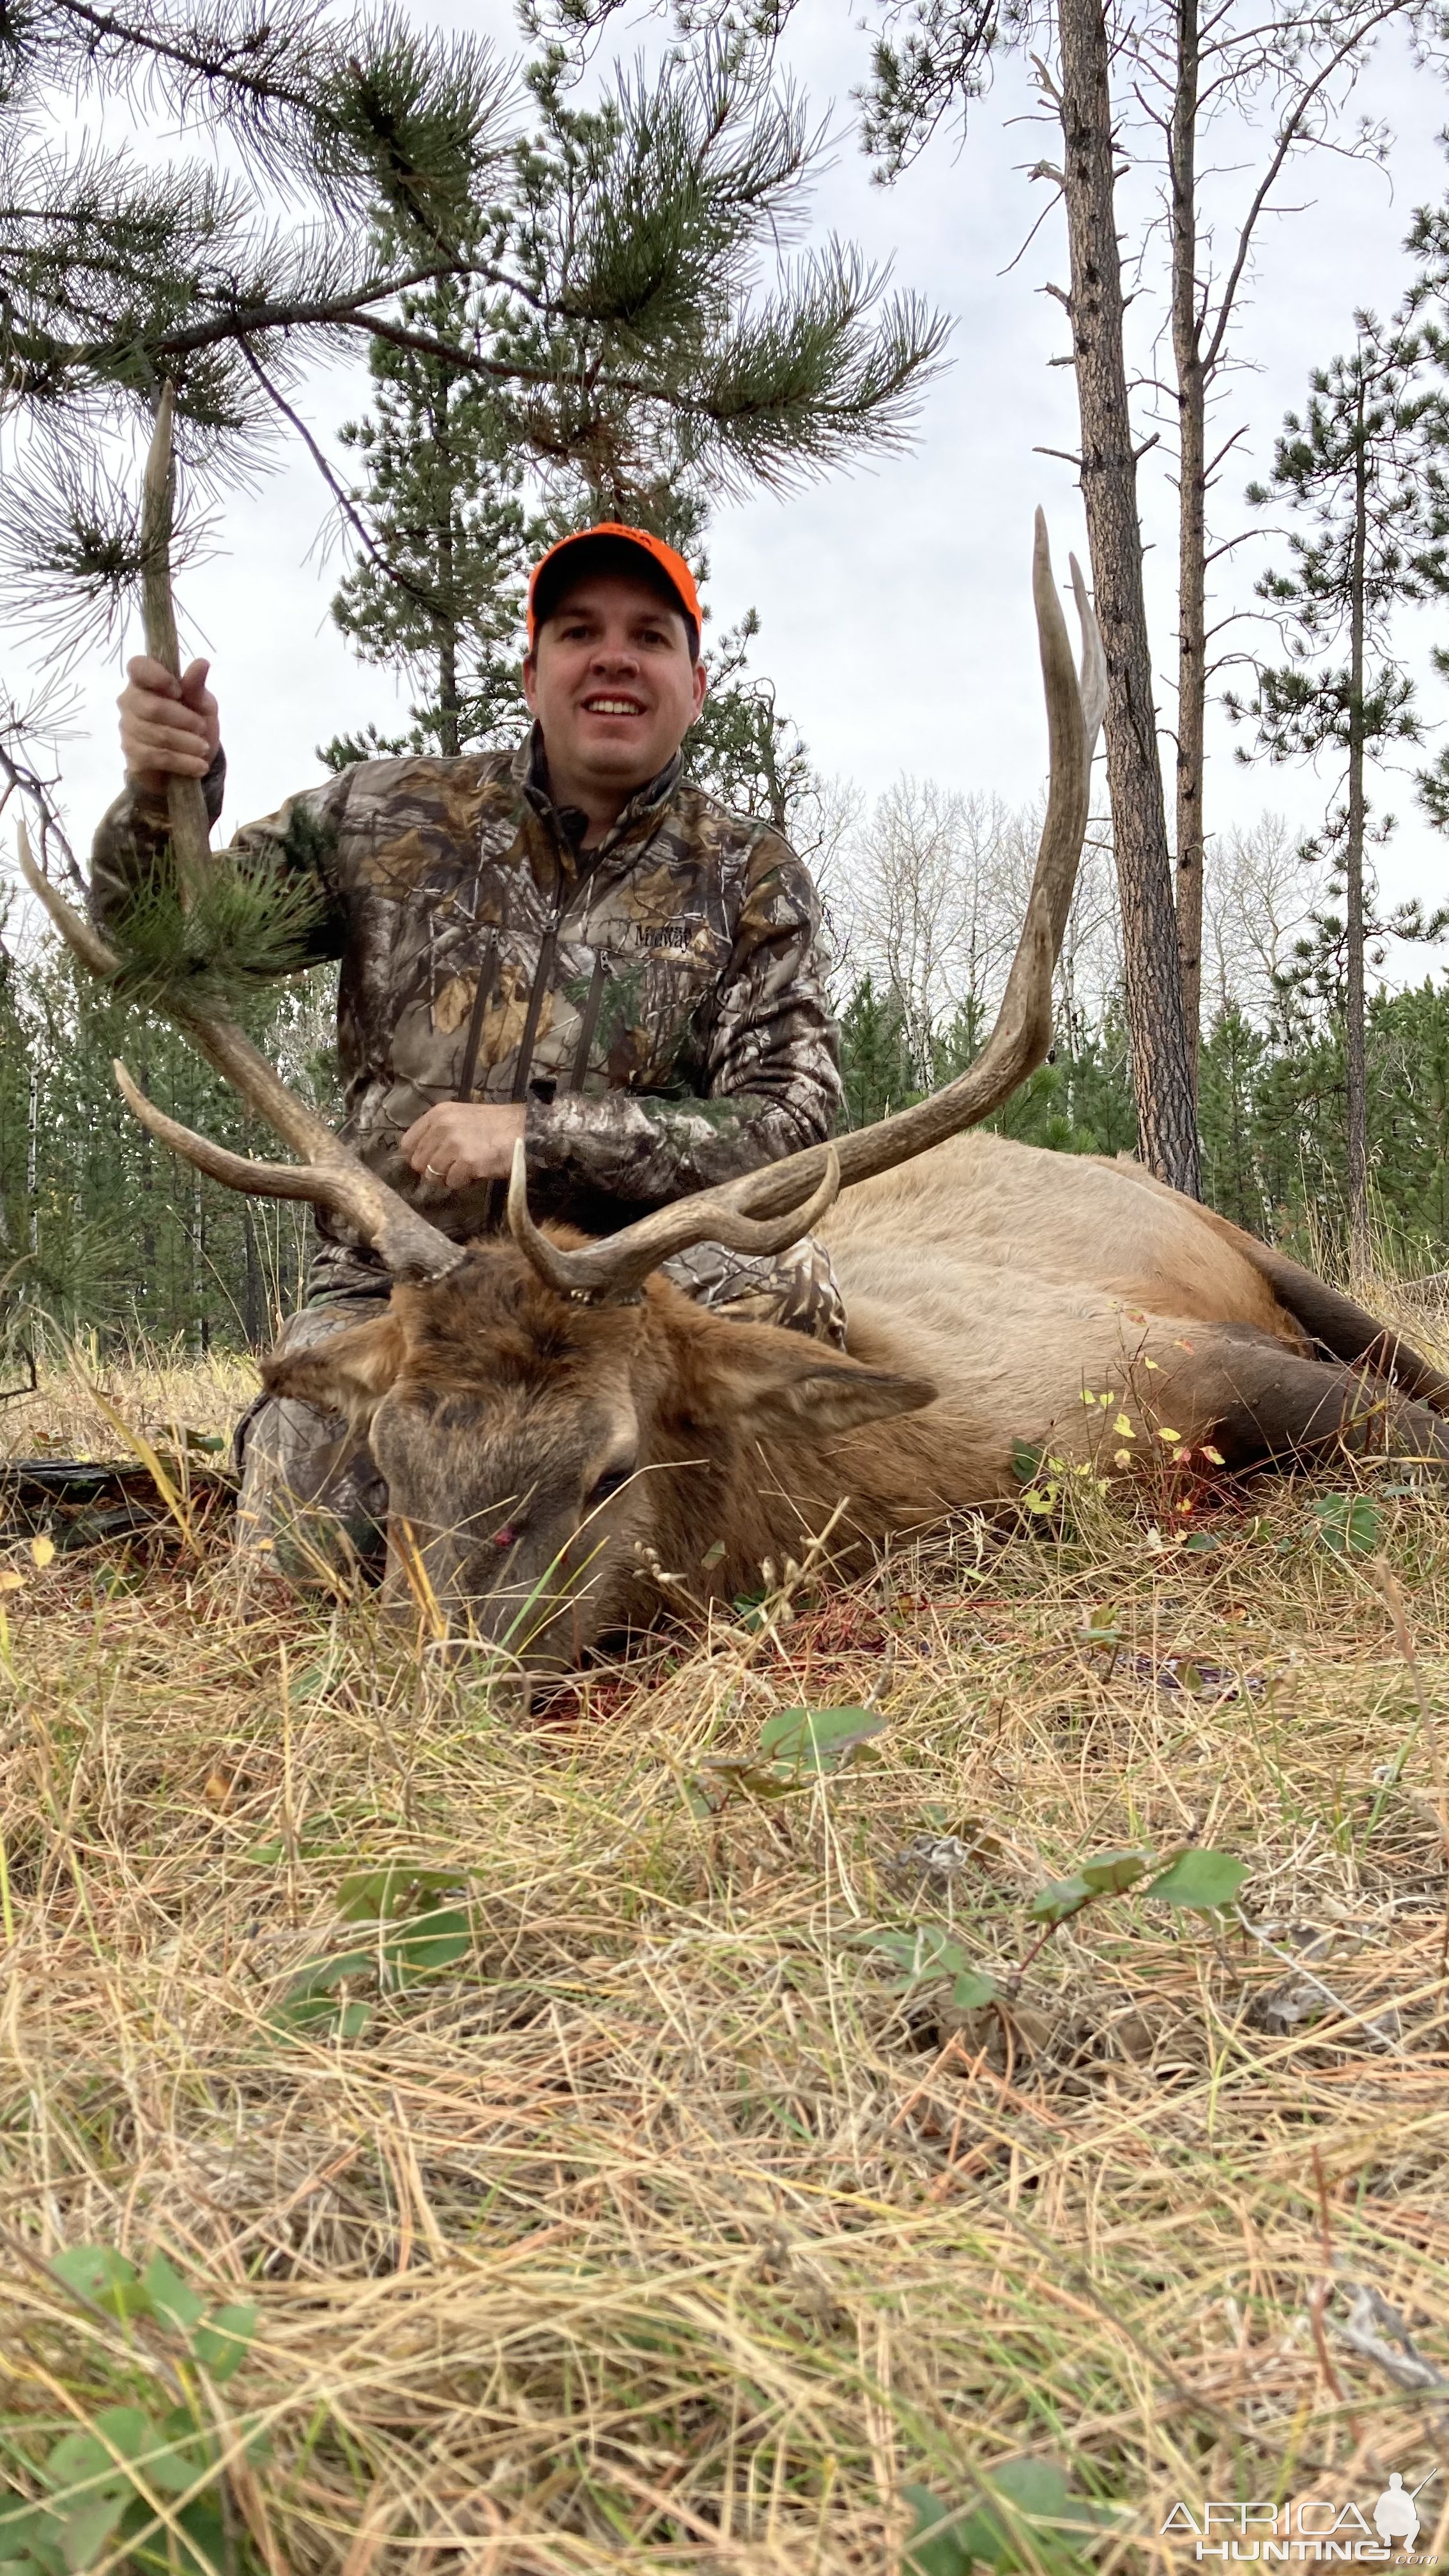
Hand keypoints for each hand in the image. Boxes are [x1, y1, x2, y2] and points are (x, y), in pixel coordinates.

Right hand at [118, 655, 219, 794]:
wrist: (191, 764)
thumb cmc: (194, 726)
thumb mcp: (202, 705)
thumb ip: (196, 686)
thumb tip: (202, 662)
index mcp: (145, 681)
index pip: (137, 667)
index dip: (157, 676)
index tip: (179, 691)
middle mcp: (130, 702)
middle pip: (152, 707)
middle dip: (184, 719)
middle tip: (202, 728)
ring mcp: (128, 729)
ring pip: (157, 734)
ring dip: (187, 743)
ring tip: (204, 749)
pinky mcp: (132, 755)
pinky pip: (157, 757)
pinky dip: (183, 762)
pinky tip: (199, 766)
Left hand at [401, 1102, 526, 1189]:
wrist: (526, 1130)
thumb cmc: (496, 1126)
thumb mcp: (462, 1118)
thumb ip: (439, 1132)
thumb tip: (422, 1157)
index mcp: (438, 1114)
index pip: (408, 1144)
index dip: (418, 1157)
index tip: (431, 1161)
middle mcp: (442, 1127)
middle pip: (418, 1163)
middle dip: (434, 1170)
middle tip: (453, 1167)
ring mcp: (454, 1144)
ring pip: (433, 1175)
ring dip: (449, 1177)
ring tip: (467, 1168)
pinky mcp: (468, 1162)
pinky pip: (452, 1183)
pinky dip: (464, 1182)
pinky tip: (477, 1171)